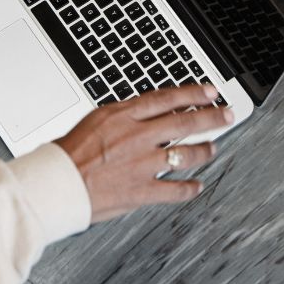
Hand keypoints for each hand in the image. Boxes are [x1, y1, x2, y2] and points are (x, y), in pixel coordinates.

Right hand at [54, 84, 232, 222]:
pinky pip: (175, 190)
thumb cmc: (69, 153)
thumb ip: (125, 115)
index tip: (210, 92)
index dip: (193, 94)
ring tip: (213, 148)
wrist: (56, 183)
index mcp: (124, 116)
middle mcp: (138, 138)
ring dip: (204, 151)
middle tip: (227, 115)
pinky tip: (198, 186)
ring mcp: (143, 165)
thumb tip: (148, 109)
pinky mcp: (142, 191)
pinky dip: (190, 189)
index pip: (168, 99)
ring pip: (186, 154)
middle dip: (212, 117)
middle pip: (185, 123)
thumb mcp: (96, 120)